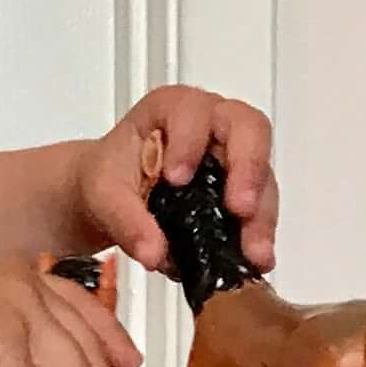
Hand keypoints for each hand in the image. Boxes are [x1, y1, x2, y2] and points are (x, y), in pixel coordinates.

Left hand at [79, 84, 278, 275]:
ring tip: (254, 252)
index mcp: (175, 108)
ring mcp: (233, 157)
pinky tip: (256, 258)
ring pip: (261, 175)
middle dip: (248, 171)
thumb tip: (154, 253)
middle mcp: (214, 124)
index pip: (194, 111)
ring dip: (261, 215)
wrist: (110, 198)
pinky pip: (259, 206)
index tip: (177, 179)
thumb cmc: (109, 178)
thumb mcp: (104, 195)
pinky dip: (258, 233)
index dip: (191, 141)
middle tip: (240, 209)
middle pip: (249, 132)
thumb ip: (127, 221)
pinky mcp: (240, 189)